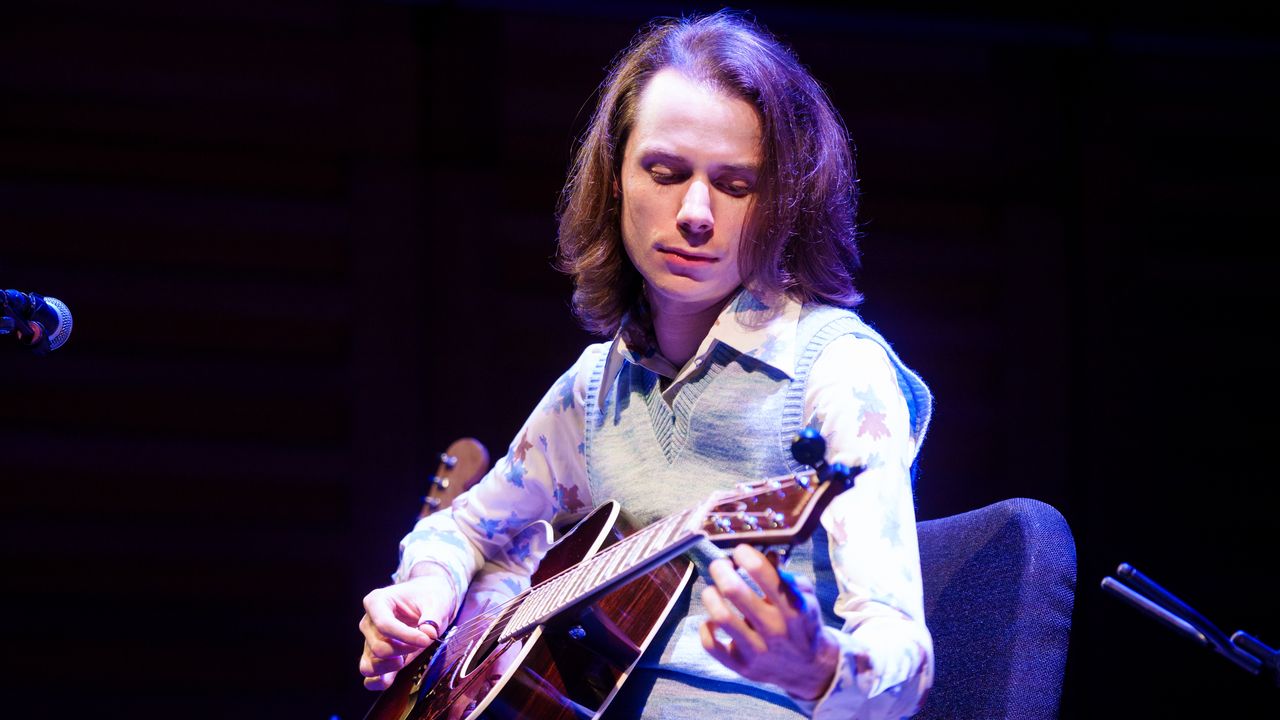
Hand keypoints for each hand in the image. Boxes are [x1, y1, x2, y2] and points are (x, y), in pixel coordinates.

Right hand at [358, 565, 456, 690]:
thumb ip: (433, 617)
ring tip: (407, 657)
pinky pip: (368, 676)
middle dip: (403, 650)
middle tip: (423, 642)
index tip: (427, 639)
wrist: (428, 599)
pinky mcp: (376, 657)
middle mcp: (368, 622)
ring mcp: (369, 641)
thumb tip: (428, 634)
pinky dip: (378, 681)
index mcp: (376, 601)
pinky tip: (393, 677)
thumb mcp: (436, 600)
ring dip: (391, 666)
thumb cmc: (429, 596)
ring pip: (369, 665)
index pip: (383, 624)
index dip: (406, 636)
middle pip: (378, 647)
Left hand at [700, 544, 839, 700]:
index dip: (744, 554)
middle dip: (720, 569)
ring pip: (720, 616)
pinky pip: (712, 645)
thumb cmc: (804, 626)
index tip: (740, 551)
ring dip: (710, 595)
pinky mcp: (741, 666)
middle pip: (733, 590)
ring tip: (713, 590)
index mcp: (791, 608)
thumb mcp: (806, 599)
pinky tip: (712, 620)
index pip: (761, 571)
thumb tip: (767, 553)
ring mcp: (756, 650)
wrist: (809, 669)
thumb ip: (789, 577)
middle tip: (720, 565)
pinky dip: (706, 628)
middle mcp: (773, 629)